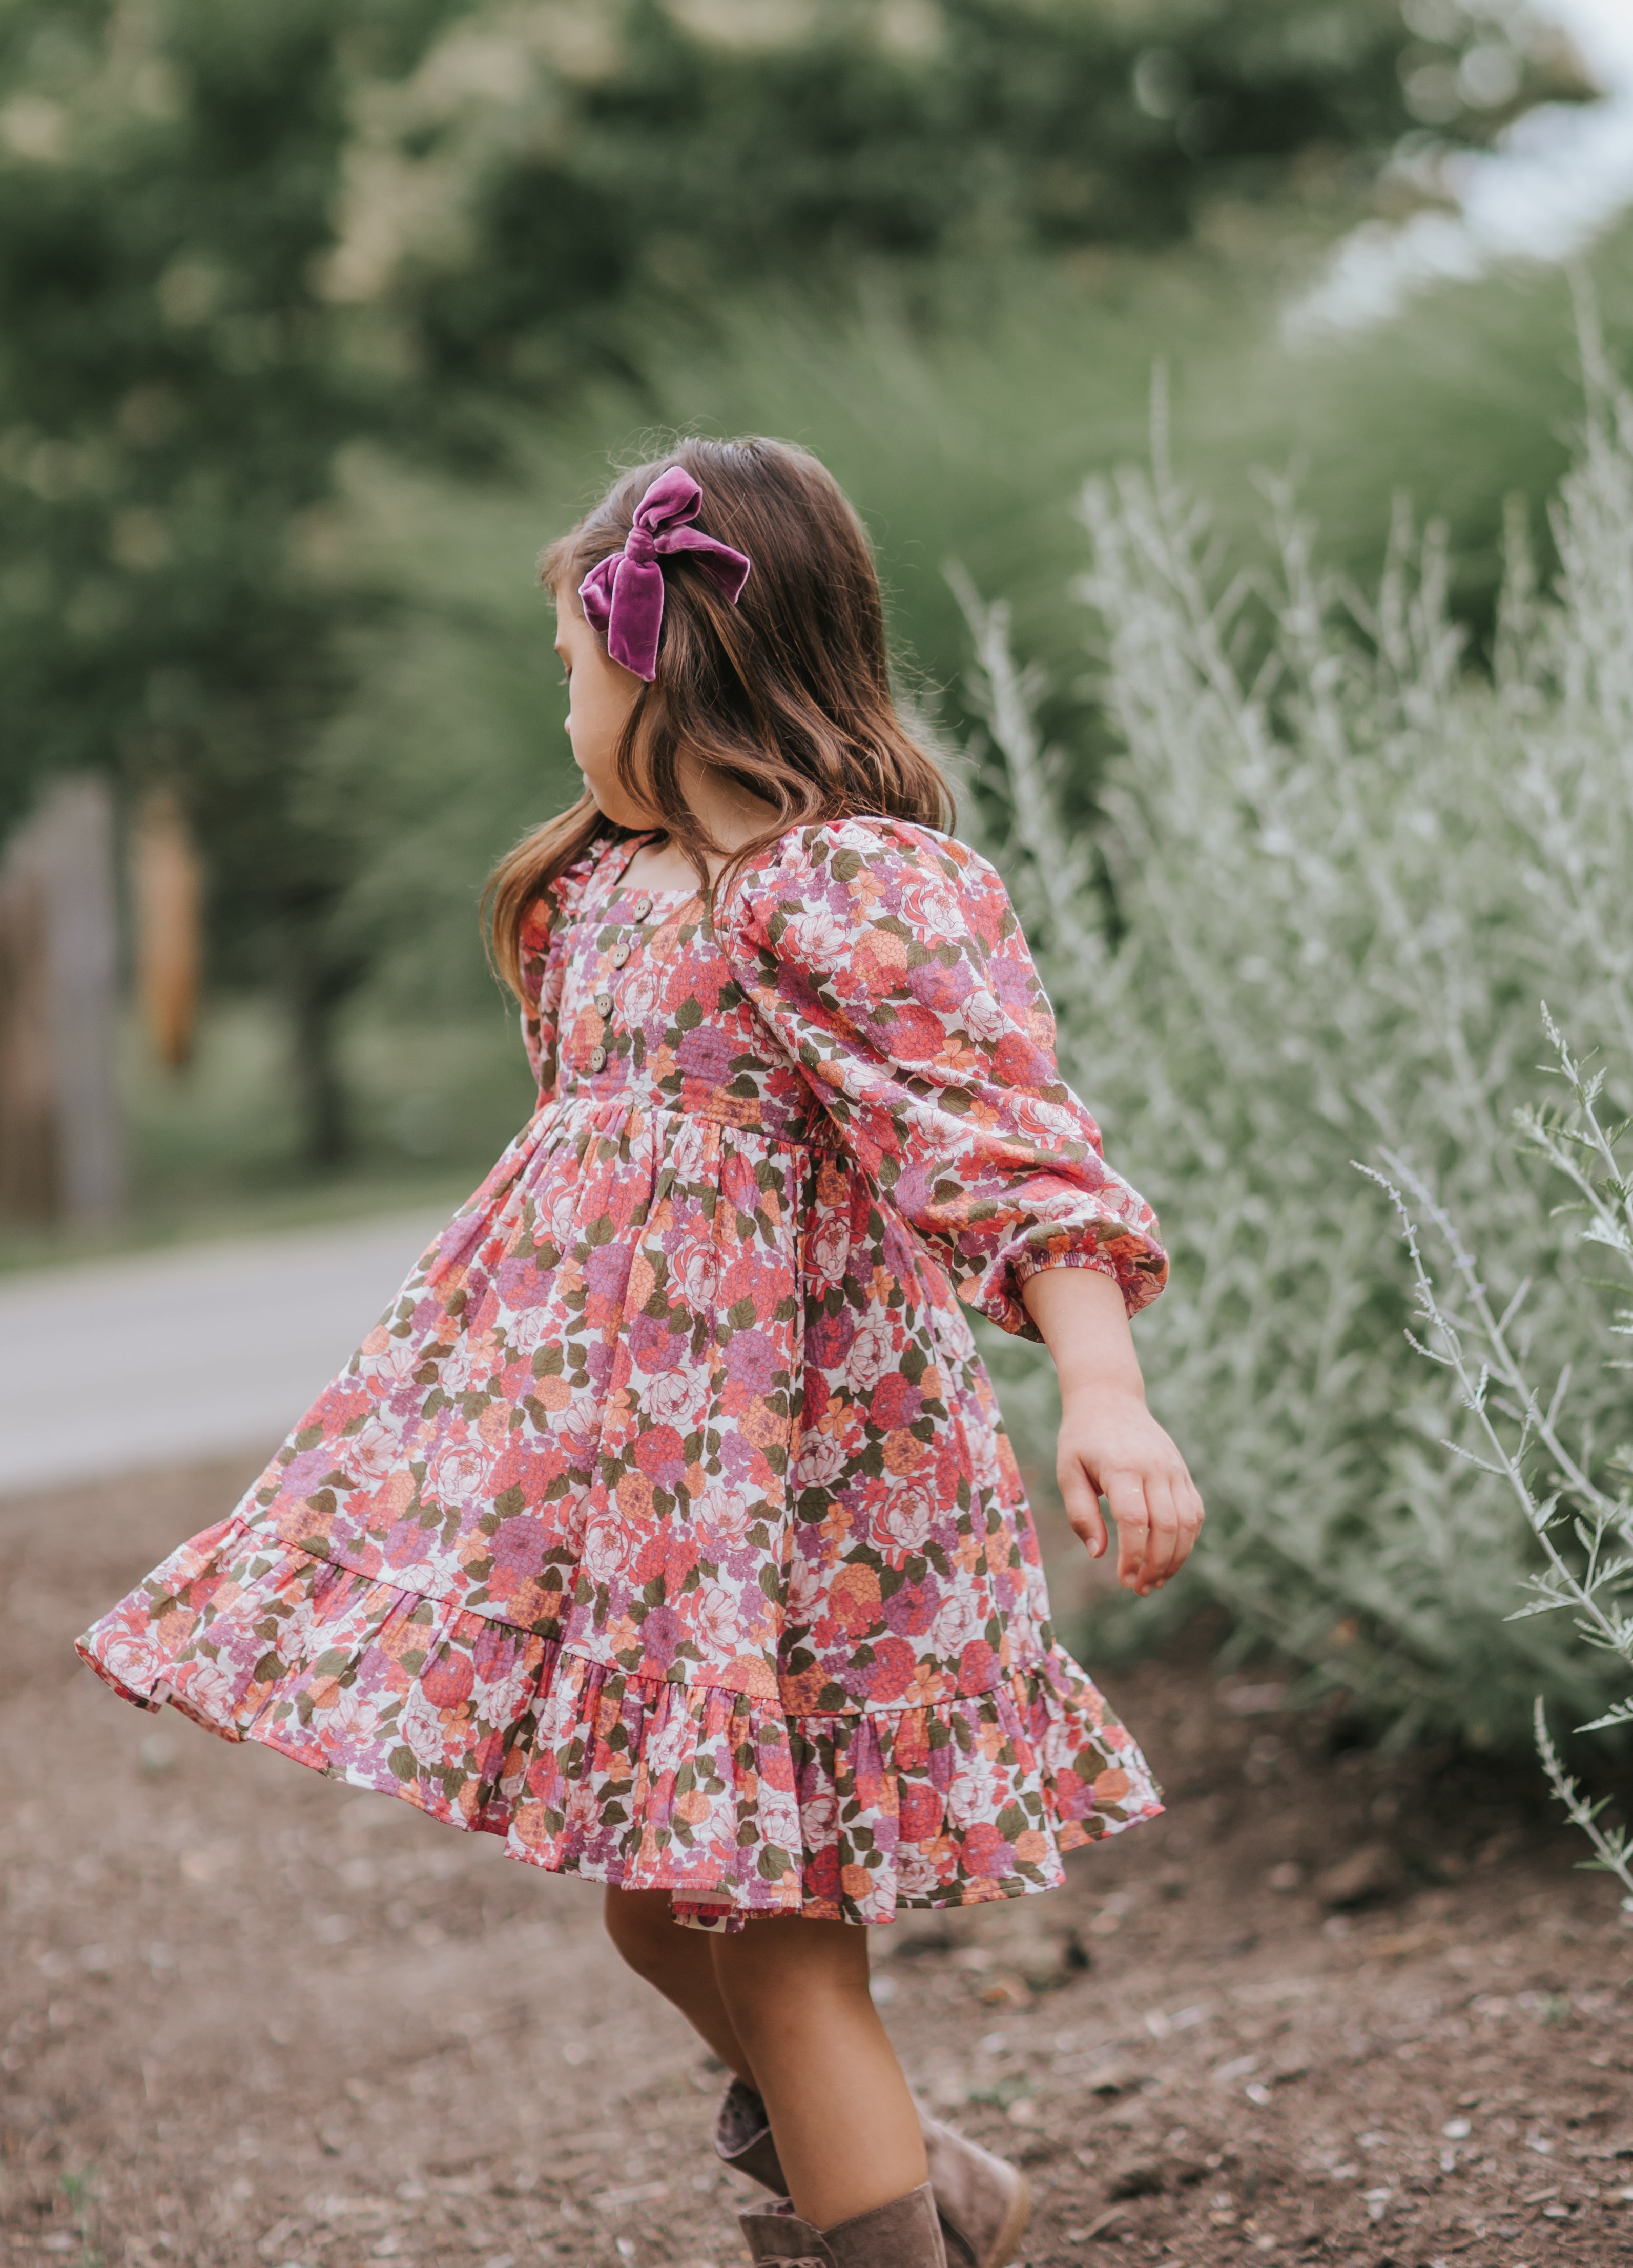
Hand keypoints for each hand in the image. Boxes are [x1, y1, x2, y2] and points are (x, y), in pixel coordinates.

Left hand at [1055, 1387, 1203, 1594]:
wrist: (1109, 1398)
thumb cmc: (1082, 1439)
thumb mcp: (1068, 1471)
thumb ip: (1081, 1513)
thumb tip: (1098, 1553)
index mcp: (1122, 1467)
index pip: (1134, 1520)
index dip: (1133, 1555)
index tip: (1123, 1580)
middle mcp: (1154, 1467)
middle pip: (1166, 1526)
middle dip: (1156, 1565)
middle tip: (1140, 1588)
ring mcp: (1173, 1468)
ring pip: (1187, 1522)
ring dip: (1176, 1558)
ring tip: (1156, 1581)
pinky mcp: (1183, 1471)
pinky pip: (1194, 1511)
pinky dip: (1187, 1539)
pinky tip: (1170, 1557)